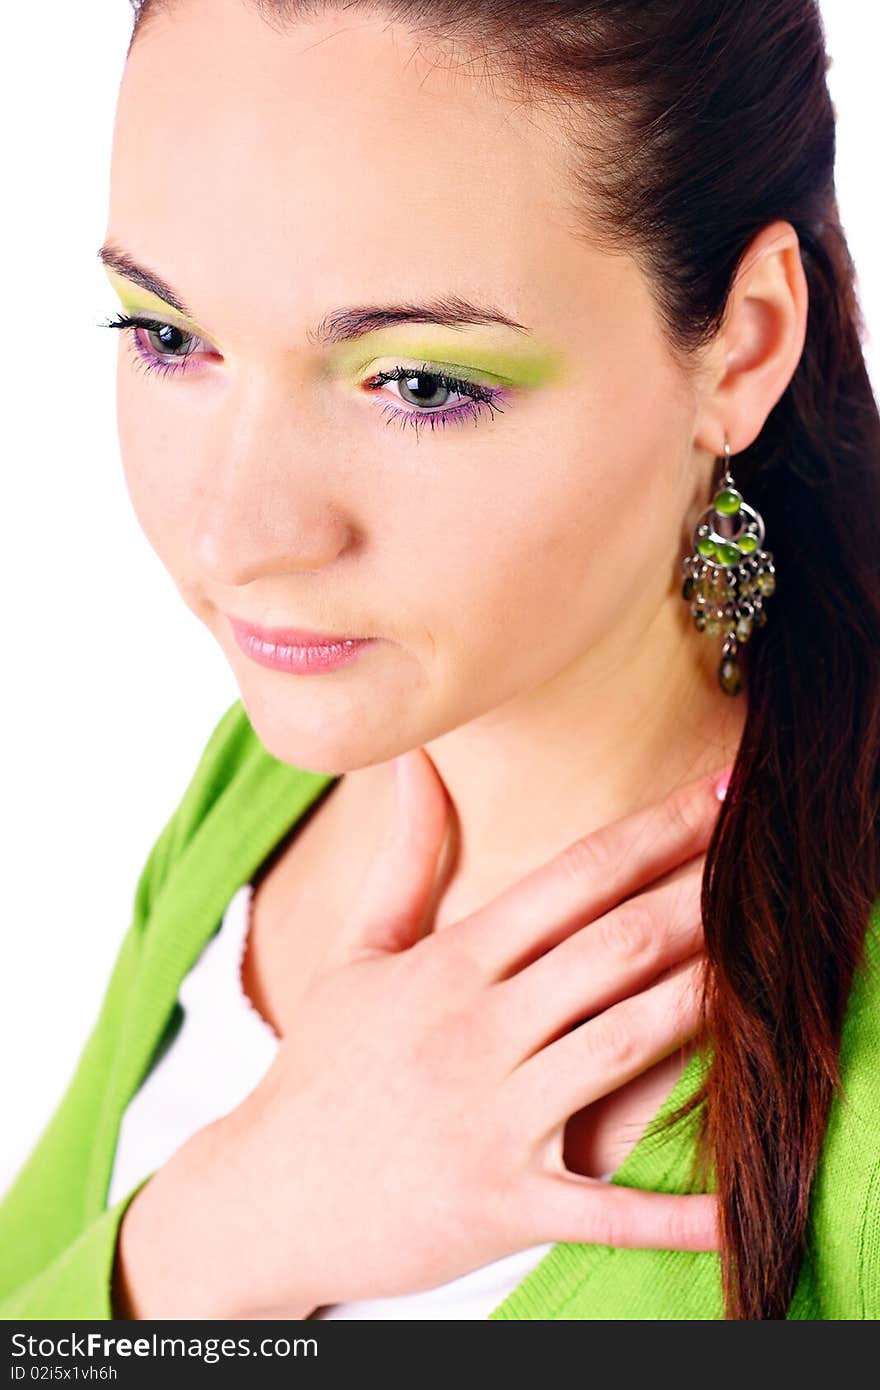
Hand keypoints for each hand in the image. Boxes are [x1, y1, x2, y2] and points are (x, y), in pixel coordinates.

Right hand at [115, 751, 727, 1318]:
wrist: (266, 1192)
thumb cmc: (321, 1067)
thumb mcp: (358, 951)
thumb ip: (406, 856)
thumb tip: (417, 759)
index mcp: (449, 965)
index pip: (571, 880)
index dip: (656, 832)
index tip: (722, 795)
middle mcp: (475, 1029)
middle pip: (613, 949)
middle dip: (701, 897)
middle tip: (773, 856)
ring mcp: (490, 1117)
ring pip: (621, 1046)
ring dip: (704, 1004)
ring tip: (774, 965)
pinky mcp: (501, 1204)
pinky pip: (602, 1208)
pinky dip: (674, 1213)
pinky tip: (740, 1203)